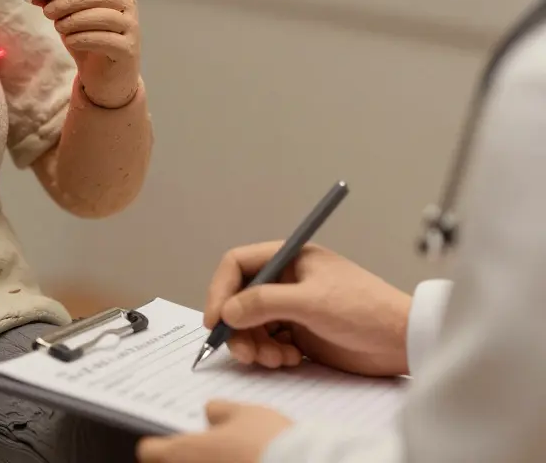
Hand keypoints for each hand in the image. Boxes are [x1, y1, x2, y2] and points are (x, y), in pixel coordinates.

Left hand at [33, 0, 139, 107]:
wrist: (106, 74)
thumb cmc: (88, 38)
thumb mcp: (69, 17)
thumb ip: (54, 2)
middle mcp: (128, 4)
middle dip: (67, 2)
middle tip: (47, 12)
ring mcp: (131, 26)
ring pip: (102, 16)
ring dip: (73, 21)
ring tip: (59, 28)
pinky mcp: (127, 49)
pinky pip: (103, 39)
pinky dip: (81, 39)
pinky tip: (70, 41)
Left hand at [136, 401, 291, 462]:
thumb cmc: (269, 445)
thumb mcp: (246, 414)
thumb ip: (220, 411)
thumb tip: (210, 413)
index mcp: (181, 453)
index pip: (149, 451)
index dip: (160, 446)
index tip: (174, 444)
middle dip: (186, 461)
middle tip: (209, 454)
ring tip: (233, 460)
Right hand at [204, 242, 411, 376]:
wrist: (403, 342)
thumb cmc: (365, 310)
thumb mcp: (312, 302)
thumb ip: (264, 303)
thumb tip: (226, 312)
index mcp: (289, 258)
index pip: (237, 265)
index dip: (221, 290)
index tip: (216, 320)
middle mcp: (286, 280)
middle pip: (239, 299)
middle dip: (238, 327)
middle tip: (244, 352)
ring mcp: (292, 307)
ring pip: (251, 324)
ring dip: (254, 344)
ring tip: (274, 359)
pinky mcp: (300, 333)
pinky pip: (267, 341)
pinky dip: (270, 354)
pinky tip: (290, 360)